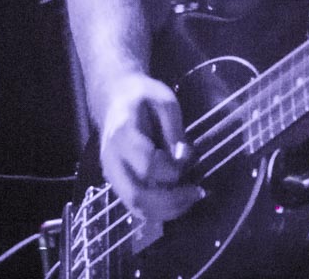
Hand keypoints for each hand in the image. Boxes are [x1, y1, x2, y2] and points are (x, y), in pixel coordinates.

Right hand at [97, 73, 203, 222]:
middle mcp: (112, 160)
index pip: (146, 164)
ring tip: (191, 198)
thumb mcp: (165, 101)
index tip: (189, 161)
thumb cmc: (142, 97)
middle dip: (171, 200)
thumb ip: (175, 130)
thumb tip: (183, 159)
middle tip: (197, 192)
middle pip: (138, 195)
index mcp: (122, 134)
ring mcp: (111, 175)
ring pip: (136, 207)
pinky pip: (136, 208)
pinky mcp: (116, 184)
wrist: (114, 99)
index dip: (171, 169)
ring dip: (167, 210)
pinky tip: (179, 202)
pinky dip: (159, 211)